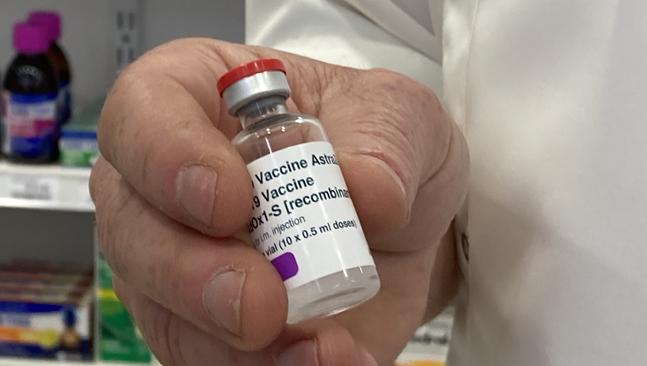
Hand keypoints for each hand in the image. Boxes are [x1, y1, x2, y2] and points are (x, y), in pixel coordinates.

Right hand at [90, 38, 468, 365]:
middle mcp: (170, 185)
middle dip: (190, 273)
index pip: (143, 113)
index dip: (168, 158)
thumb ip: (386, 142)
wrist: (399, 227)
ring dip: (226, 341)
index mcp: (199, 100)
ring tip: (313, 348)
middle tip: (260, 301)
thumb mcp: (400, 115)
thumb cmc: (377, 146)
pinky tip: (322, 360)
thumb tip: (367, 193)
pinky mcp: (208, 324)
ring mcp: (180, 260)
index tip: (229, 201)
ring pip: (161, 308)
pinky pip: (207, 357)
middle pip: (131, 226)